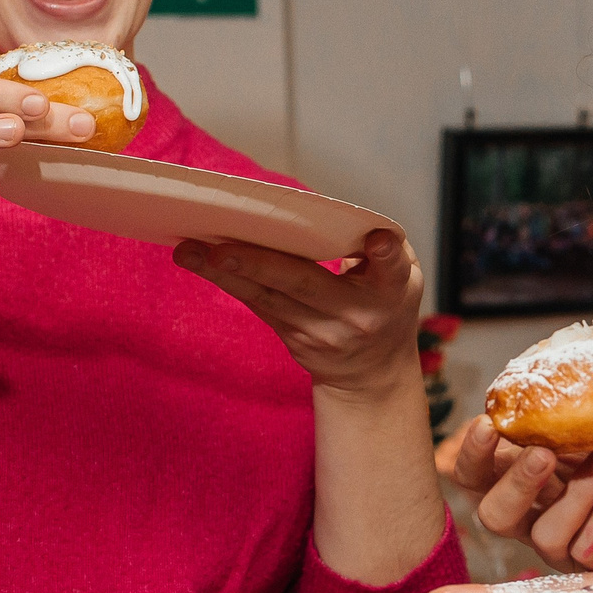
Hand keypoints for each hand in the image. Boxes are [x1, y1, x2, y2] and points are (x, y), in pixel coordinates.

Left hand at [172, 229, 423, 396]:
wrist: (372, 374)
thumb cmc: (387, 305)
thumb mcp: (404, 277)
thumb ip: (384, 250)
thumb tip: (333, 218)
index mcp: (391, 291)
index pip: (391, 271)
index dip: (385, 255)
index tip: (378, 241)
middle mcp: (353, 313)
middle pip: (304, 284)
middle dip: (259, 264)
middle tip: (221, 248)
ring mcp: (317, 330)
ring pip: (266, 296)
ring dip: (224, 272)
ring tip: (188, 252)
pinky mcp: (290, 335)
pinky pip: (255, 303)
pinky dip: (226, 279)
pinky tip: (197, 259)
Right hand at [452, 417, 592, 572]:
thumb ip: (590, 419)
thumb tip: (584, 385)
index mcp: (517, 483)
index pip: (473, 476)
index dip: (472, 454)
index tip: (488, 423)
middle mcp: (528, 520)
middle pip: (494, 515)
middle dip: (515, 483)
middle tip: (542, 452)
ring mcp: (557, 549)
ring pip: (546, 534)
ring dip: (578, 492)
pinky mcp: (590, 567)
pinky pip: (587, 548)